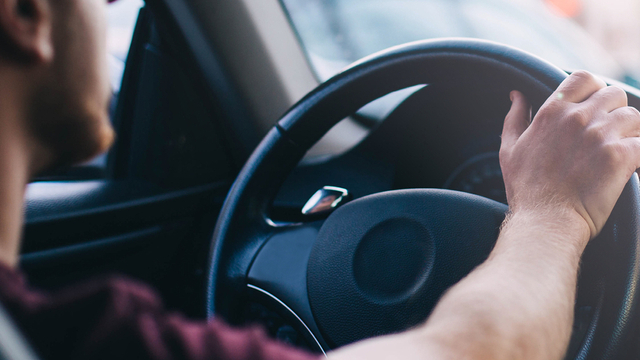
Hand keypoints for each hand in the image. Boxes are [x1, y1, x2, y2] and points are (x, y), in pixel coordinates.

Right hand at [500, 71, 639, 239]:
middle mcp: (578, 118)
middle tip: (609, 134)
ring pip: (634, 117)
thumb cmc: (526, 189)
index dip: (594, 88)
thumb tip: (517, 96)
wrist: (546, 221)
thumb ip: (514, 118)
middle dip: (615, 111)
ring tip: (621, 151)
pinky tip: (632, 167)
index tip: (594, 106)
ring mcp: (601, 136)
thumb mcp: (509, 150)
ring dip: (631, 133)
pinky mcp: (621, 157)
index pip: (584, 78)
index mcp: (552, 112)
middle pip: (614, 94)